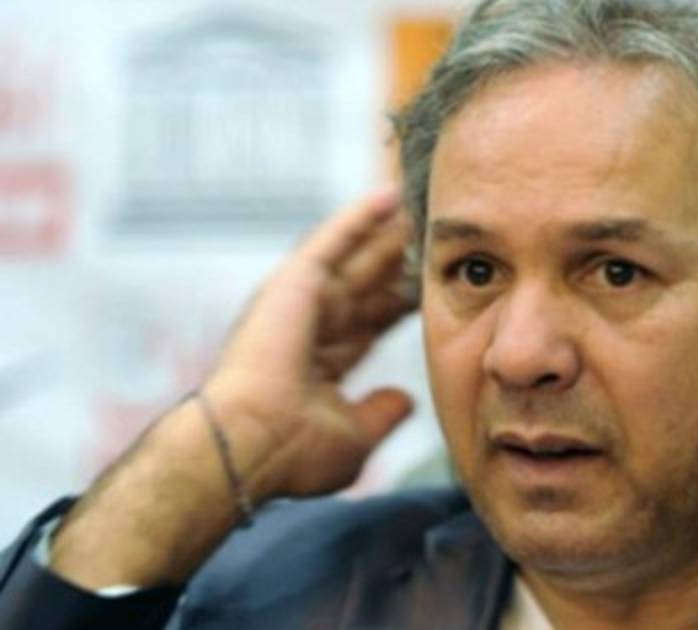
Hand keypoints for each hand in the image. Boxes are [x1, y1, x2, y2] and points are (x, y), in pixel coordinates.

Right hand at [49, 188, 418, 588]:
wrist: (251, 444)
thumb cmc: (292, 453)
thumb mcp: (355, 436)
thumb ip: (381, 413)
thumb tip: (405, 398)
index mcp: (319, 363)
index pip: (368, 325)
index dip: (398, 305)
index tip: (432, 288)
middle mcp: (307, 328)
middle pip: (364, 286)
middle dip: (395, 264)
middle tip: (431, 237)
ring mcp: (299, 303)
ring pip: (354, 258)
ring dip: (385, 234)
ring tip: (418, 208)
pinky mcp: (295, 281)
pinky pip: (333, 240)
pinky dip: (360, 218)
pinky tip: (388, 196)